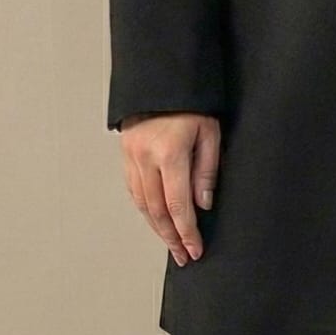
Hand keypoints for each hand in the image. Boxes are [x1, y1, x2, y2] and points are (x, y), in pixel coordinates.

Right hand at [118, 112, 220, 264]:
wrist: (162, 79)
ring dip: (157, 228)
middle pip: (157, 211)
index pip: (178, 205)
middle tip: (182, 256)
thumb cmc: (191, 103)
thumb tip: (202, 204)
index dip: (186, 232)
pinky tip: (154, 219)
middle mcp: (146, 158)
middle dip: (171, 238)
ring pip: (142, 204)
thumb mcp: (210, 131)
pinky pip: (133, 190)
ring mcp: (131, 156)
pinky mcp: (126, 154)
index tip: (194, 250)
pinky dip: (144, 209)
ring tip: (171, 243)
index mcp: (169, 153)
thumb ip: (206, 169)